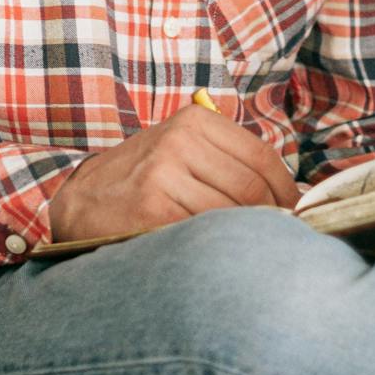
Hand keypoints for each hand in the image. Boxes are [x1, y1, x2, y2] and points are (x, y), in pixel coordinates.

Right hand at [47, 101, 299, 243]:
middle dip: (269, 219)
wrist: (81, 200)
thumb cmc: (142, 180)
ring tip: (243, 249)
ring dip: (244, 237)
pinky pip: (205, 233)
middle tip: (272, 240)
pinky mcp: (152, 209)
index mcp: (193, 121)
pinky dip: (218, 247)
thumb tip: (293, 198)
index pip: (262, 159)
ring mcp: (163, 174)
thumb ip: (228, 161)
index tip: (292, 214)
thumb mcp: (181, 150)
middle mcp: (179, 141)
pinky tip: (214, 253)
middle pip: (252, 189)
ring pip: (232, 214)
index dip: (286, 192)